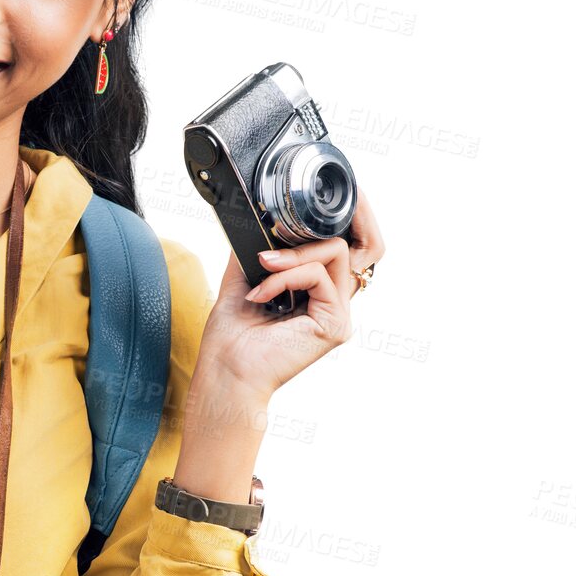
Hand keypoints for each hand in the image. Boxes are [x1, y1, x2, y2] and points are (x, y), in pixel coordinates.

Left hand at [196, 192, 385, 402]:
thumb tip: (257, 218)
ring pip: (335, 252)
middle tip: (285, 238)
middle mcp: (332, 304)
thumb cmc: (231, 339)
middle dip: (329, 224)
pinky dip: (286, 275)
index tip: (316, 203)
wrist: (225, 372)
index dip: (346, 218)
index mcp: (316, 295)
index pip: (342, 247)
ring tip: (262, 271)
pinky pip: (319, 275)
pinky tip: (263, 292)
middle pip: (350, 244)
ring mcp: (338, 315)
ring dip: (293, 255)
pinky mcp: (335, 324)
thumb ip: (257, 250)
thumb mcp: (243, 278)